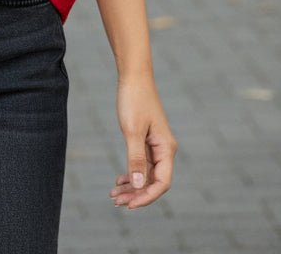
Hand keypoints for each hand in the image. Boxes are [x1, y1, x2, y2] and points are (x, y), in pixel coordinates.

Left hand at [111, 74, 177, 209]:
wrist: (133, 76)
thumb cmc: (134, 100)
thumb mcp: (132, 131)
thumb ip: (135, 159)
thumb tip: (138, 186)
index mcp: (166, 148)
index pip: (162, 183)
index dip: (147, 197)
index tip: (129, 204)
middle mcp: (164, 149)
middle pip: (153, 181)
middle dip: (136, 194)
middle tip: (116, 201)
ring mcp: (155, 145)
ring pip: (146, 174)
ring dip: (132, 186)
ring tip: (113, 195)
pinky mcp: (147, 140)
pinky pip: (141, 164)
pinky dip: (131, 174)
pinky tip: (119, 181)